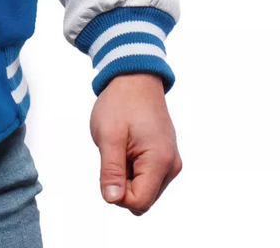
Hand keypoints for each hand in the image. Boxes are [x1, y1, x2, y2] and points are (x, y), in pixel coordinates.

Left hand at [90, 72, 181, 214]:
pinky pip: (147, 176)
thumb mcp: (109, 135)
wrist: (135, 78)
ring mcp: (170, 162)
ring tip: (121, 145)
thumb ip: (111, 170)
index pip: (139, 202)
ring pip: (144, 188)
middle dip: (122, 182)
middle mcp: (171, 166)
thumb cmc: (121, 103)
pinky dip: (132, 166)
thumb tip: (112, 199)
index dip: (117, 192)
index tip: (108, 165)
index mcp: (160, 162)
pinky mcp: (166, 158)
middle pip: (142, 198)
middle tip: (114, 152)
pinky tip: (128, 145)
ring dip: (126, 174)